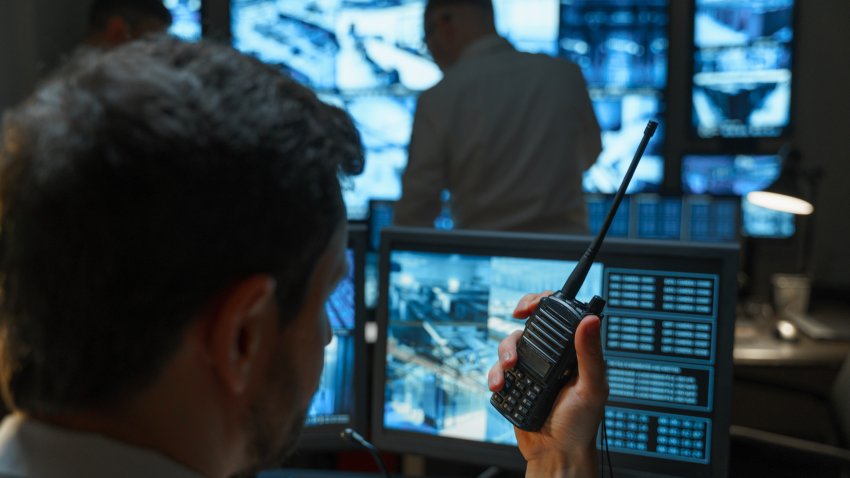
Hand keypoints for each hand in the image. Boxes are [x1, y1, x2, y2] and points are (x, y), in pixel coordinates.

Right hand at [487, 292, 608, 476]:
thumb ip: (590, 354)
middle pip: (526, 328)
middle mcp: (550, 358)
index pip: (557, 317)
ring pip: (509, 347)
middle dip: (516, 332)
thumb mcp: (592, 387)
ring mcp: (531, 371)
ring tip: (509, 370)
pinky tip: (501, 386)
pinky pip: (498, 370)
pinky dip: (496, 374)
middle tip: (513, 343)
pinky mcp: (515, 385)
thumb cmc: (582, 425)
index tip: (528, 307)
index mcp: (572, 353)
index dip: (541, 303)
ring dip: (503, 354)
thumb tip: (592, 321)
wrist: (556, 453)